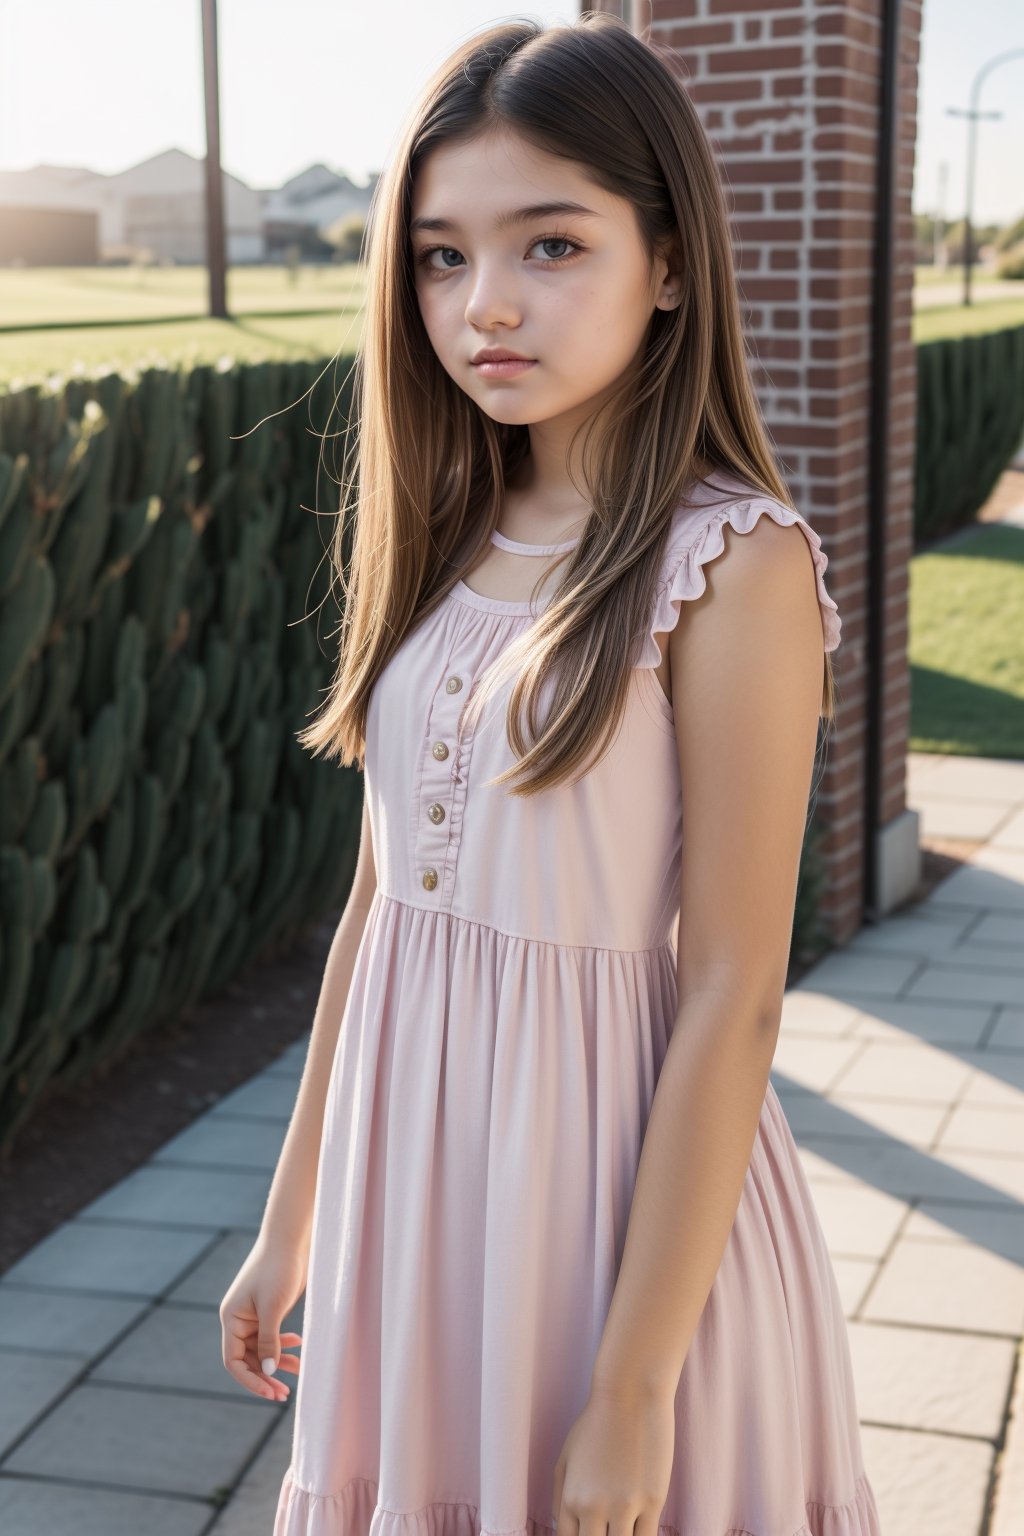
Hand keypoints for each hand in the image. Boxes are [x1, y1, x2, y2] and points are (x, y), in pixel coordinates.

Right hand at [219, 1233, 307, 1402]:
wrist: (291, 1238)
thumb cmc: (279, 1268)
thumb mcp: (273, 1307)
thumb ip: (269, 1340)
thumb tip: (269, 1372)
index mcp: (231, 1318)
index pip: (233, 1361)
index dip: (250, 1380)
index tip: (270, 1391)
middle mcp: (238, 1319)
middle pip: (247, 1359)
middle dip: (265, 1376)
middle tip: (284, 1394)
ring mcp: (253, 1316)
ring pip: (261, 1350)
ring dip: (277, 1362)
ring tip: (298, 1371)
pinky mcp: (269, 1311)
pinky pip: (272, 1337)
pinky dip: (283, 1344)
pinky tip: (298, 1345)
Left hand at [552, 1379, 675, 1535]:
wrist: (629, 1394)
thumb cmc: (596, 1422)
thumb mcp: (566, 1457)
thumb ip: (559, 1497)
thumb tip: (562, 1528)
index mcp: (571, 1499)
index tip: (590, 1532)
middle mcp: (594, 1507)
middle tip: (606, 1528)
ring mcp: (625, 1506)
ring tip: (622, 1527)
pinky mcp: (653, 1502)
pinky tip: (639, 1529)